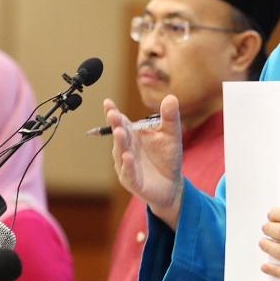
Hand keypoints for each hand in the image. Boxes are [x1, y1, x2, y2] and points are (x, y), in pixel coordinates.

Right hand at [105, 95, 184, 228]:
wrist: (171, 184)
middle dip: (115, 124)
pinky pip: (129, 172)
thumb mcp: (172, 134)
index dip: (114, 113)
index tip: (108, 103)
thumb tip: (171, 97)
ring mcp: (127, 165)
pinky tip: (128, 156)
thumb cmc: (167, 157)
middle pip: (119, 135)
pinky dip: (127, 165)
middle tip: (112, 114)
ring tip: (120, 132)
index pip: (121, 122)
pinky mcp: (133, 181)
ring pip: (121, 153)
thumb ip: (169, 117)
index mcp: (133, 135)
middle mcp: (126, 149)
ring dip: (120, 143)